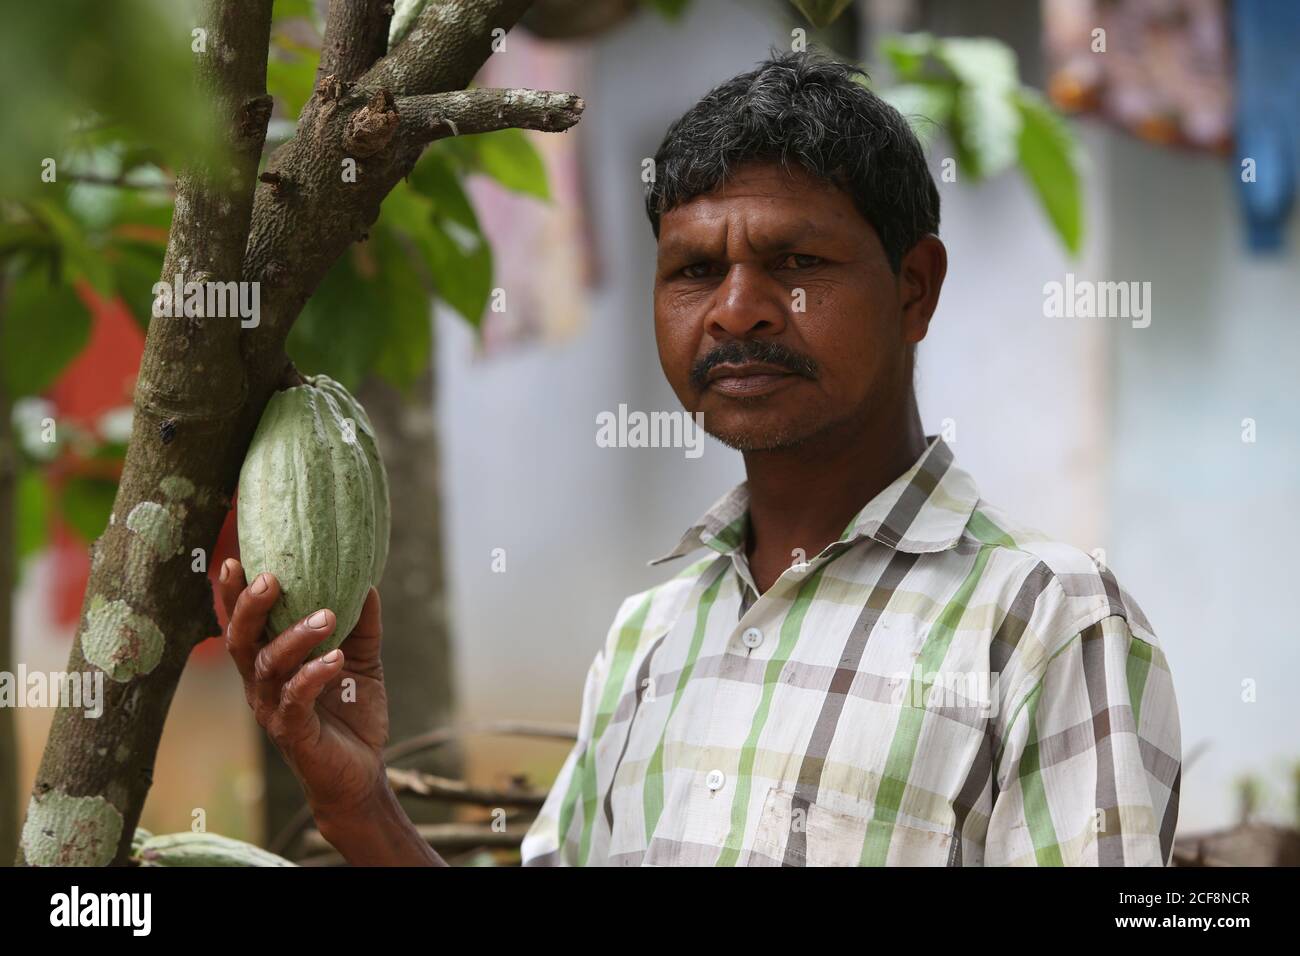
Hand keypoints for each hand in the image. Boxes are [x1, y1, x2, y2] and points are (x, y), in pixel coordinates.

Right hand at [217, 558, 390, 821]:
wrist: (360, 771)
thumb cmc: (350, 710)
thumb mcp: (360, 657)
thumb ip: (360, 623)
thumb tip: (366, 579)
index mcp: (270, 661)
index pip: (243, 623)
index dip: (232, 594)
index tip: (234, 559)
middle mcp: (262, 683)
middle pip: (239, 640)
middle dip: (249, 607)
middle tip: (271, 579)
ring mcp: (273, 709)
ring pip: (268, 665)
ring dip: (295, 637)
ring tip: (327, 616)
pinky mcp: (292, 732)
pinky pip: (295, 699)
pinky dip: (313, 675)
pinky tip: (334, 658)